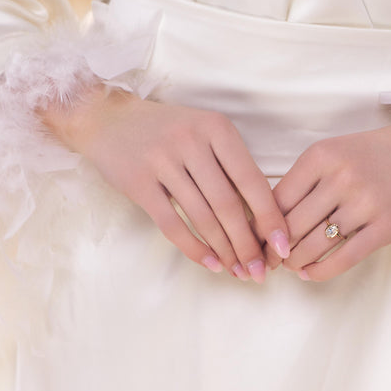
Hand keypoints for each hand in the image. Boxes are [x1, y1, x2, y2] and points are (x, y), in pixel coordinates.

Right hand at [41, 87, 290, 281]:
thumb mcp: (204, 133)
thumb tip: (262, 220)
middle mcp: (191, 141)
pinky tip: (210, 263)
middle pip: (229, 204)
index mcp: (217, 128)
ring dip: (224, 250)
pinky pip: (172, 224)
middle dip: (248, 244)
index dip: (271, 218)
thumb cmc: (167, 131)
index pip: (252, 180)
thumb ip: (231, 167)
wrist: (107, 119)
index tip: (283, 246)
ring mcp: (163, 161)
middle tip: (260, 271)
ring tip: (238, 271)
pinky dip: (194, 248)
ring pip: (203, 217)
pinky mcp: (138, 183)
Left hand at [271, 108, 390, 280]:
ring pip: (313, 244)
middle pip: (290, 225)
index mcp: (322, 155)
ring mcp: (364, 202)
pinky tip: (311, 273)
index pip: (276, 198)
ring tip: (290, 267)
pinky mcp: (387, 226)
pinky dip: (321, 271)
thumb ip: (309, 178)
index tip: (256, 240)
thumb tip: (274, 216)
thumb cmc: (385, 151)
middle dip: (274, 250)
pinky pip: (343, 257)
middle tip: (268, 261)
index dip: (262, 226)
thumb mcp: (340, 150)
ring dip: (295, 262)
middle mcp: (340, 177)